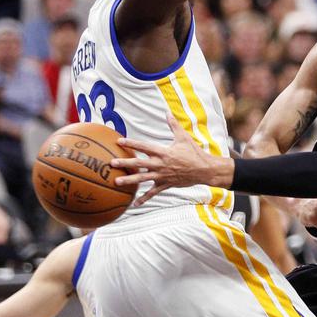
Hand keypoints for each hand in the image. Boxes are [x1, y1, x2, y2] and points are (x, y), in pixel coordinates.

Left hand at [112, 116, 226, 203]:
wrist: (204, 170)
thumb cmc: (193, 152)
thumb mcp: (183, 137)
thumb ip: (173, 125)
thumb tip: (167, 112)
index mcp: (163, 152)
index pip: (144, 146)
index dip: (131, 143)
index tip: (119, 141)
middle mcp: (160, 164)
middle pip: (139, 164)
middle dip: (125, 163)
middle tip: (112, 163)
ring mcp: (162, 175)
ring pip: (142, 179)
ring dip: (129, 181)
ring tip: (116, 182)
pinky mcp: (165, 184)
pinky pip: (153, 193)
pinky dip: (144, 198)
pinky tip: (134, 204)